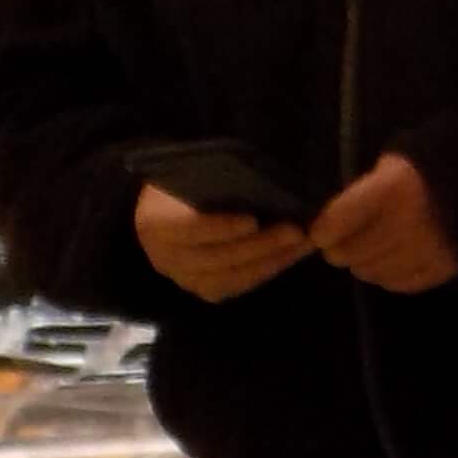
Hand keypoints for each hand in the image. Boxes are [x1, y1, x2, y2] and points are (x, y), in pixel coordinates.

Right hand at [135, 181, 309, 303]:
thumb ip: (217, 177)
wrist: (177, 199)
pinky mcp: (205, 288)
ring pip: (231, 277)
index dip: (219, 228)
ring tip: (303, 243)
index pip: (186, 228)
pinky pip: (240, 285)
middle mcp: (164, 256)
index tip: (253, 221)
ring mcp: (184, 277)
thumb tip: (255, 177)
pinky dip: (268, 269)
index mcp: (154, 221)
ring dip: (271, 261)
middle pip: (214, 258)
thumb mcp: (196, 169)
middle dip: (259, 246)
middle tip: (295, 231)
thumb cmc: (191, 177)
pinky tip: (293, 254)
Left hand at [313, 152, 457, 292]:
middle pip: (350, 254)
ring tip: (373, 251)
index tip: (321, 231)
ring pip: (372, 272)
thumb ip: (360, 192)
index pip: (336, 222)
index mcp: (391, 189)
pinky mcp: (443, 268)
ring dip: (366, 264)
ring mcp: (426, 250)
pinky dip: (391, 276)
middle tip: (345, 243)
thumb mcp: (390, 166)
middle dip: (341, 250)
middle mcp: (406, 223)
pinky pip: (401, 284)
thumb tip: (328, 221)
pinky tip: (393, 261)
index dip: (323, 230)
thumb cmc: (424, 171)